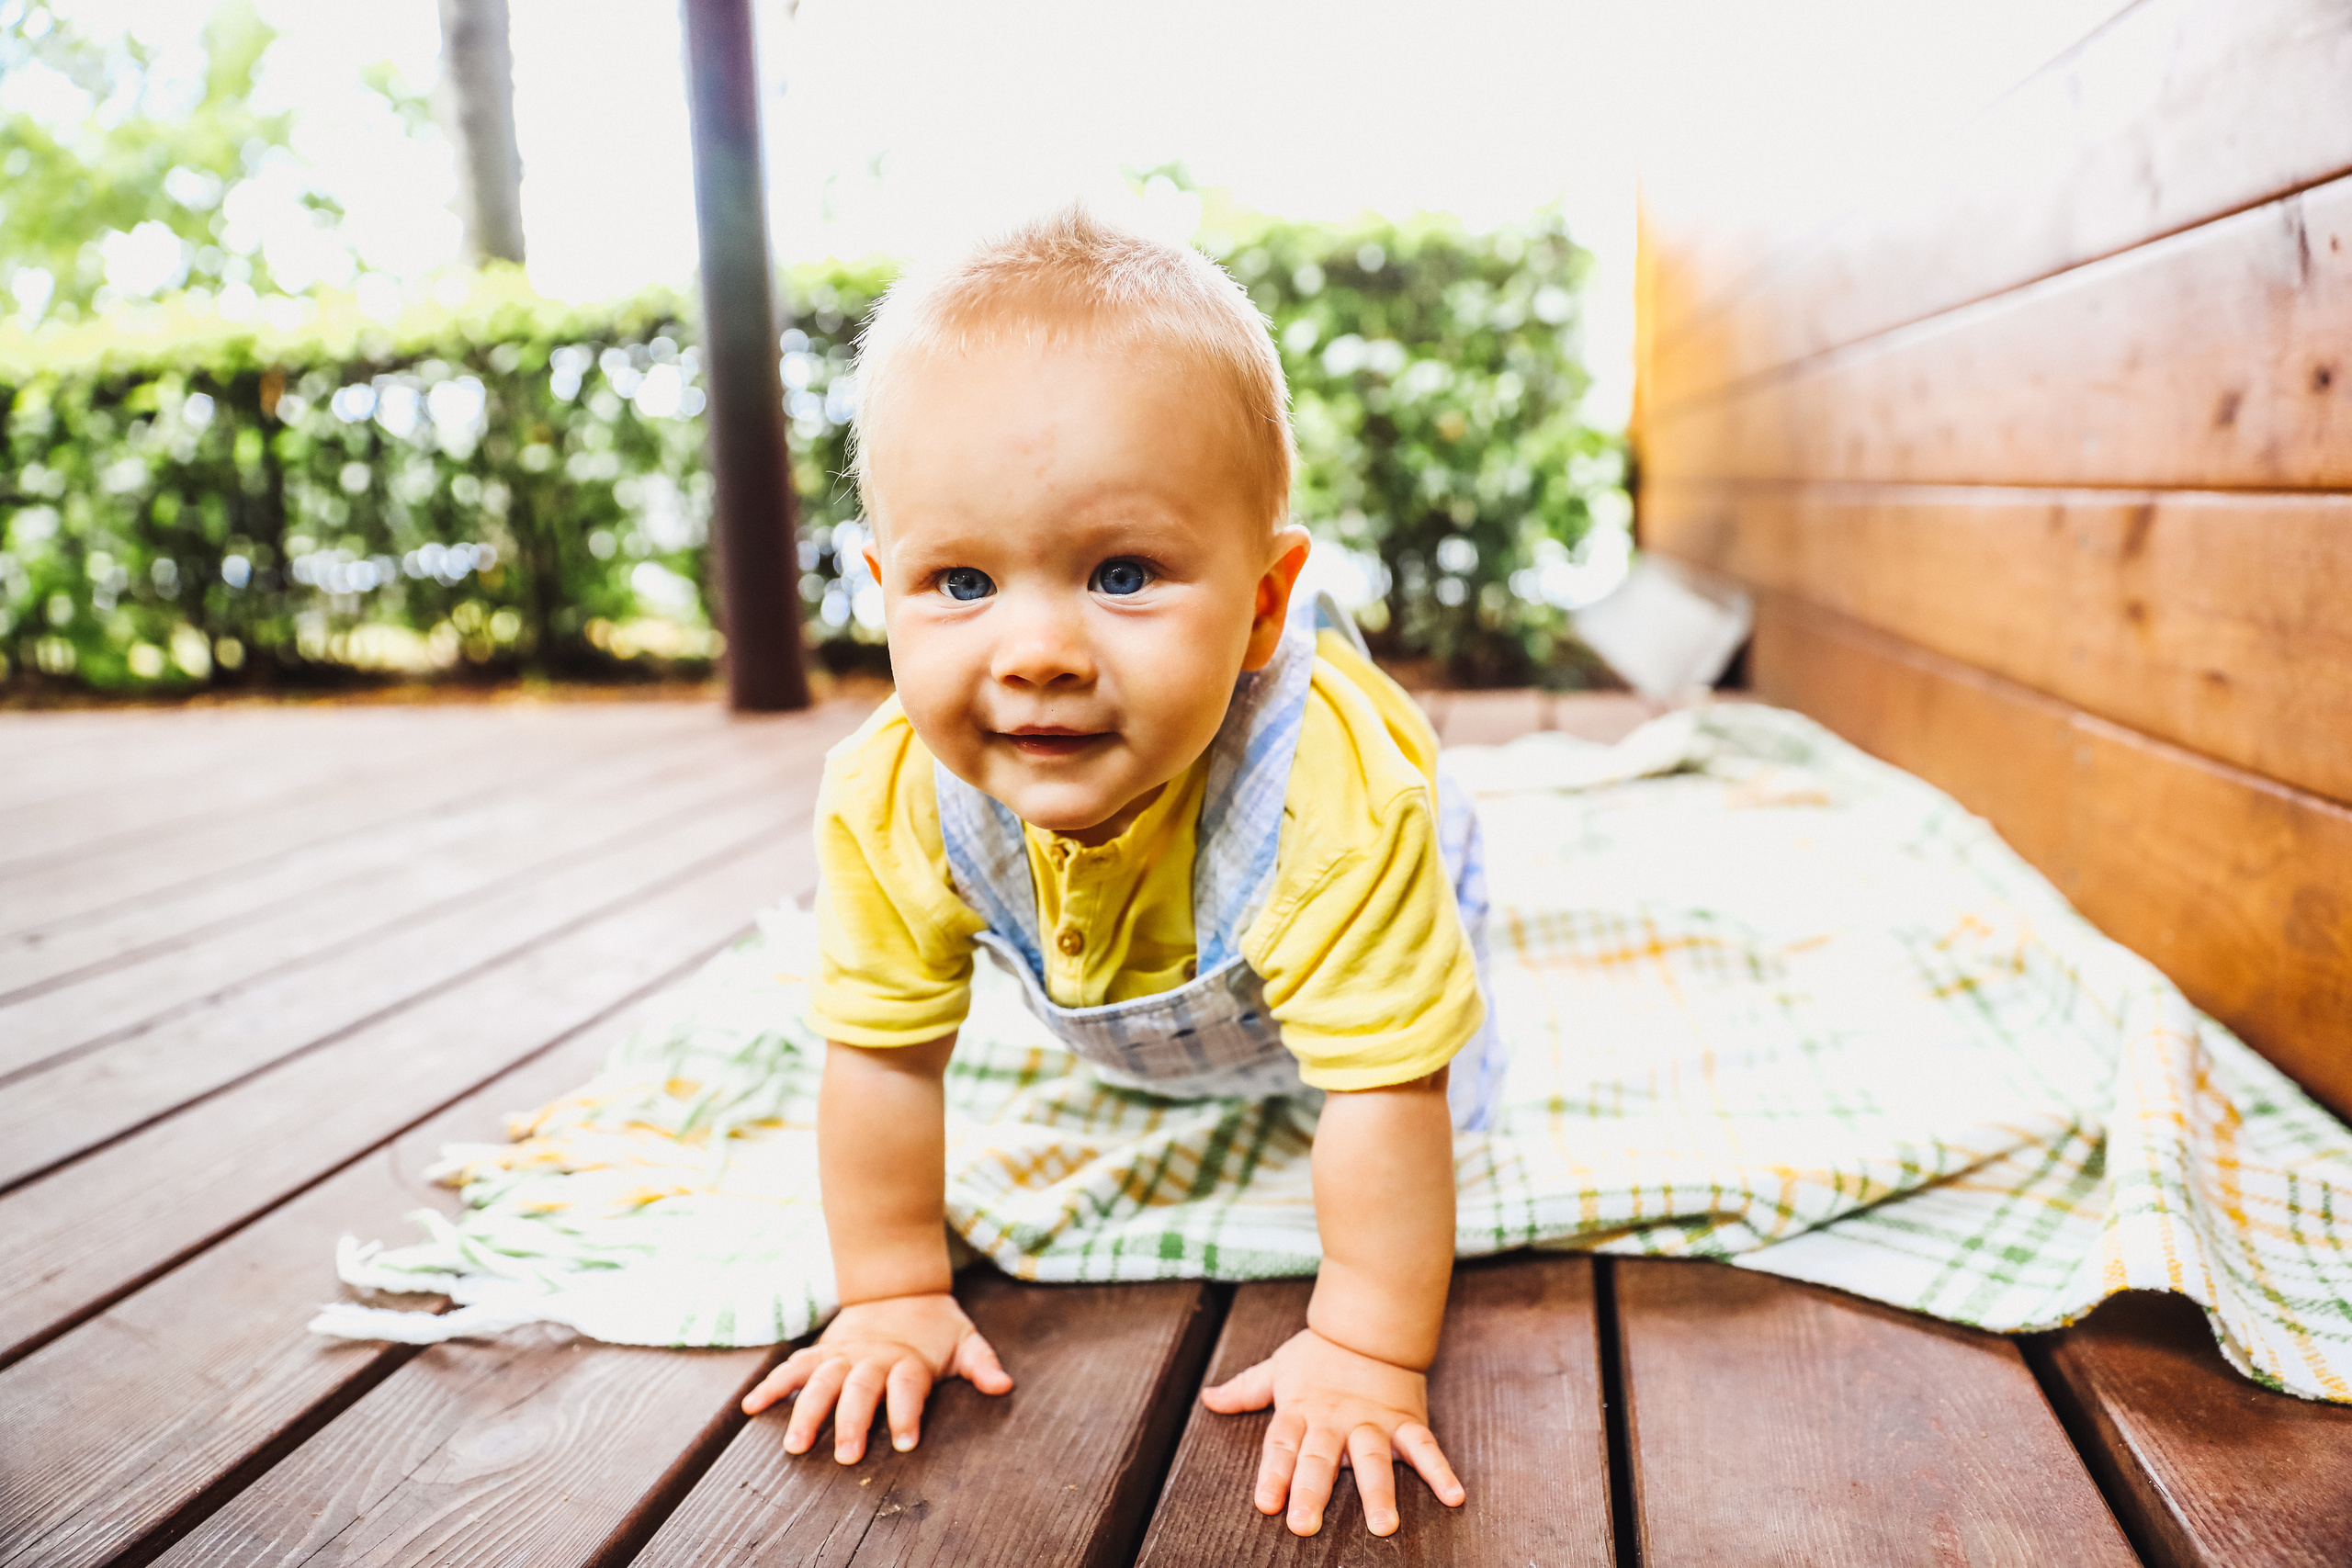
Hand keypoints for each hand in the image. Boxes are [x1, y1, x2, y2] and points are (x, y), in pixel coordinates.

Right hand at [741, 1292, 1011, 1462]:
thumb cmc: (937, 1325)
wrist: (900, 1284)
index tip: (905, 1443)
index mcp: (909, 1360)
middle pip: (860, 1389)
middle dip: (851, 1422)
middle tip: (845, 1456)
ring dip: (806, 1411)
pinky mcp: (823, 1352)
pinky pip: (794, 1366)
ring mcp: (844, 1354)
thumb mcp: (966, 1340)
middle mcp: (872, 1358)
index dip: (907, 1413)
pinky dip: (772, 1384)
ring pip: (821, 1380)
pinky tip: (750, 1406)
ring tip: (794, 1445)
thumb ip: (982, 1364)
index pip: (908, 1387)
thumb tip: (1004, 1385)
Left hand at [1200, 1327, 1464, 1535]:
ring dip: (1378, 1491)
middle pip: (1321, 1458)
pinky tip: (1453, 1496)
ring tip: (1383, 1525)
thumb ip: (1245, 1390)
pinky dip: (1440, 1471)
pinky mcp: (1407, 1422)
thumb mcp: (1278, 1368)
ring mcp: (1373, 1423)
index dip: (1273, 1474)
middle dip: (1312, 1491)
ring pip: (1374, 1459)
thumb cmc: (1320, 1352)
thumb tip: (1208, 1399)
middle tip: (1305, 1526)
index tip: (1267, 1504)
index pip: (1282, 1445)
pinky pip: (1425, 1448)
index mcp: (1302, 1410)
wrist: (1371, 1321)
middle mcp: (1335, 1421)